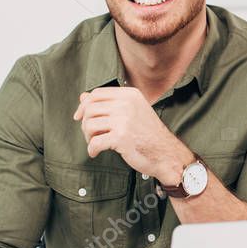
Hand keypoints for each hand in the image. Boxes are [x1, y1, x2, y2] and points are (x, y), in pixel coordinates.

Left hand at [74, 87, 192, 185]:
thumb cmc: (149, 135)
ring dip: (88, 137)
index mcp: (130, 95)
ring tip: (95, 143)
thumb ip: (109, 104)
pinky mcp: (121, 137)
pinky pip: (95, 142)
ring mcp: (124, 120)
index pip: (96, 94)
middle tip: (91, 135)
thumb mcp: (131, 112)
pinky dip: (92, 149)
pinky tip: (96, 152)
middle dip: (85, 124)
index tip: (80, 117)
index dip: (84, 105)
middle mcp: (127, 104)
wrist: (166, 154)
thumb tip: (83, 97)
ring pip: (89, 125)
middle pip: (90, 109)